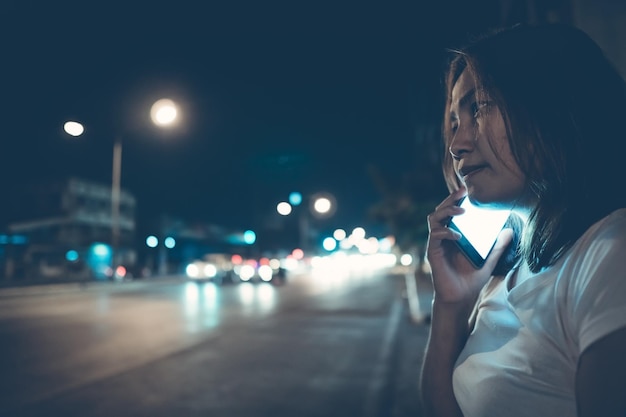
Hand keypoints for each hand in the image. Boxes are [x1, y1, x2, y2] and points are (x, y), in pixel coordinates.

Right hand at [426, 187, 512, 304]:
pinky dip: (445, 232)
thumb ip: (497, 246)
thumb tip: (509, 231)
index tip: (468, 190)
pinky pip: (434, 236)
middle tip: (464, 191)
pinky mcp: (432, 253)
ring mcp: (436, 244)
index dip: (457, 199)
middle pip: (440, 210)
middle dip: (450, 199)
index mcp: (453, 235)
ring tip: (462, 210)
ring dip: (446, 211)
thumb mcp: (488, 260)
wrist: (460, 299)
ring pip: (433, 219)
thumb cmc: (470, 281)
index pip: (451, 211)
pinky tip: (458, 236)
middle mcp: (442, 237)